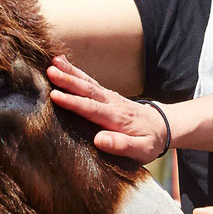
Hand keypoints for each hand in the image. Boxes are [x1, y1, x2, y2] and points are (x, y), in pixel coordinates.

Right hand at [47, 55, 167, 162]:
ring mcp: (109, 97)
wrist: (162, 126)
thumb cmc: (149, 142)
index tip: (56, 96)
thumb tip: (99, 140)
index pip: (92, 109)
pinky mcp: (106, 94)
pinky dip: (76, 71)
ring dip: (70, 72)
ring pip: (88, 82)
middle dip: (69, 81)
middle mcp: (113, 103)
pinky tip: (62, 62)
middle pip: (88, 90)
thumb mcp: (142, 150)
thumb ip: (122, 146)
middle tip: (50, 72)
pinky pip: (89, 81)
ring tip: (53, 63)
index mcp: (118, 118)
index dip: (73, 102)